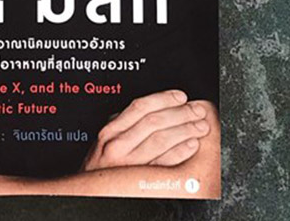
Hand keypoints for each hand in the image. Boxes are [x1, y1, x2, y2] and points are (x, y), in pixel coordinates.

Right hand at [81, 90, 213, 170]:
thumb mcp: (105, 138)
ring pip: (161, 139)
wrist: (90, 193)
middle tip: (197, 110)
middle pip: (154, 122)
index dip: (164, 98)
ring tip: (199, 126)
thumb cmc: (99, 165)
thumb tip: (154, 106)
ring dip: (185, 130)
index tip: (181, 97)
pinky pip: (164, 163)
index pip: (140, 107)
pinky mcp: (139, 180)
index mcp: (110, 131)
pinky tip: (192, 145)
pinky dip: (181, 152)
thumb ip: (124, 122)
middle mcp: (118, 145)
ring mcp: (129, 163)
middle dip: (180, 113)